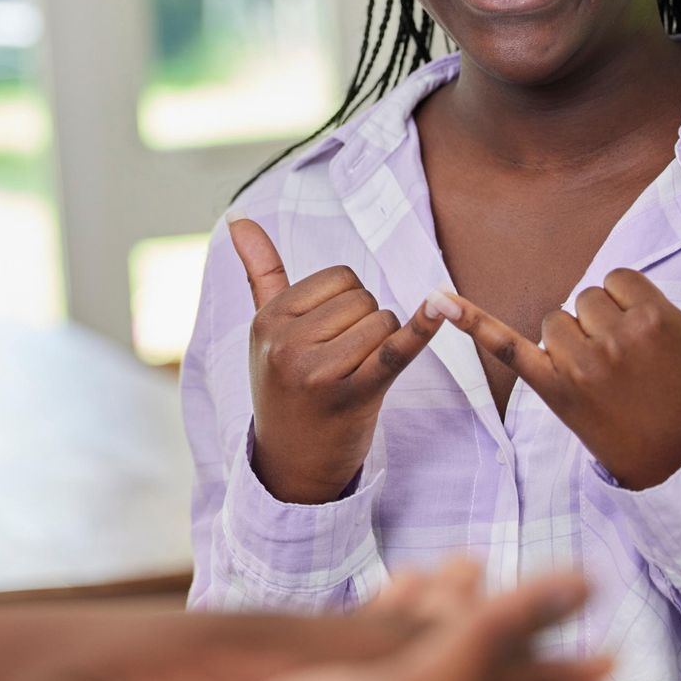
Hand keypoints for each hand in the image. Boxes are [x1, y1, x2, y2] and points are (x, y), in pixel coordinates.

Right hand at [229, 218, 443, 503]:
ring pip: (384, 322)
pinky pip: (395, 350)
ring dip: (383, 346)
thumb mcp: (266, 330)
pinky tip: (443, 307)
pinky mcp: (352, 396)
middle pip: (363, 298)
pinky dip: (422, 329)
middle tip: (341, 363)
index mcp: (267, 320)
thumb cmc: (285, 387)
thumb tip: (237, 216)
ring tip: (354, 375)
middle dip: (365, 325)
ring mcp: (317, 371)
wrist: (292, 464)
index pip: (339, 278)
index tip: (327, 338)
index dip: (347, 304)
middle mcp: (286, 342)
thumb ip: (260, 271)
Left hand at [436, 212, 680, 490]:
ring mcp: (578, 366)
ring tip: (605, 376)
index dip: (631, 305)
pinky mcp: (550, 389)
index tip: (651, 340)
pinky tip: (437, 301)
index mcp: (651, 317)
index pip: (617, 280)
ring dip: (573, 340)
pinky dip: (470, 323)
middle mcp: (611, 340)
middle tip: (631, 365)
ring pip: (556, 321)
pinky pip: (503, 345)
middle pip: (585, 299)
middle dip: (603, 323)